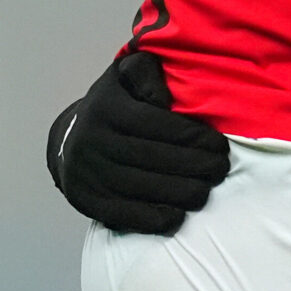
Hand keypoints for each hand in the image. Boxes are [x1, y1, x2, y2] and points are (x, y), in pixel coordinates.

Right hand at [47, 50, 230, 233]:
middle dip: (194, 165)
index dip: (193, 137)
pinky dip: (151, 218)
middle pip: (152, 157)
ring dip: (179, 193)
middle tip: (220, 169)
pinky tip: (177, 216)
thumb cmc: (114, 104)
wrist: (69, 138)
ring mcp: (85, 171)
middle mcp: (92, 140)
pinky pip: (120, 212)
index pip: (157, 124)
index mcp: (107, 108)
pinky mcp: (83, 198)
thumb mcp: (126, 75)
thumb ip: (147, 73)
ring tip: (205, 191)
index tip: (220, 146)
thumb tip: (163, 98)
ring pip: (140, 187)